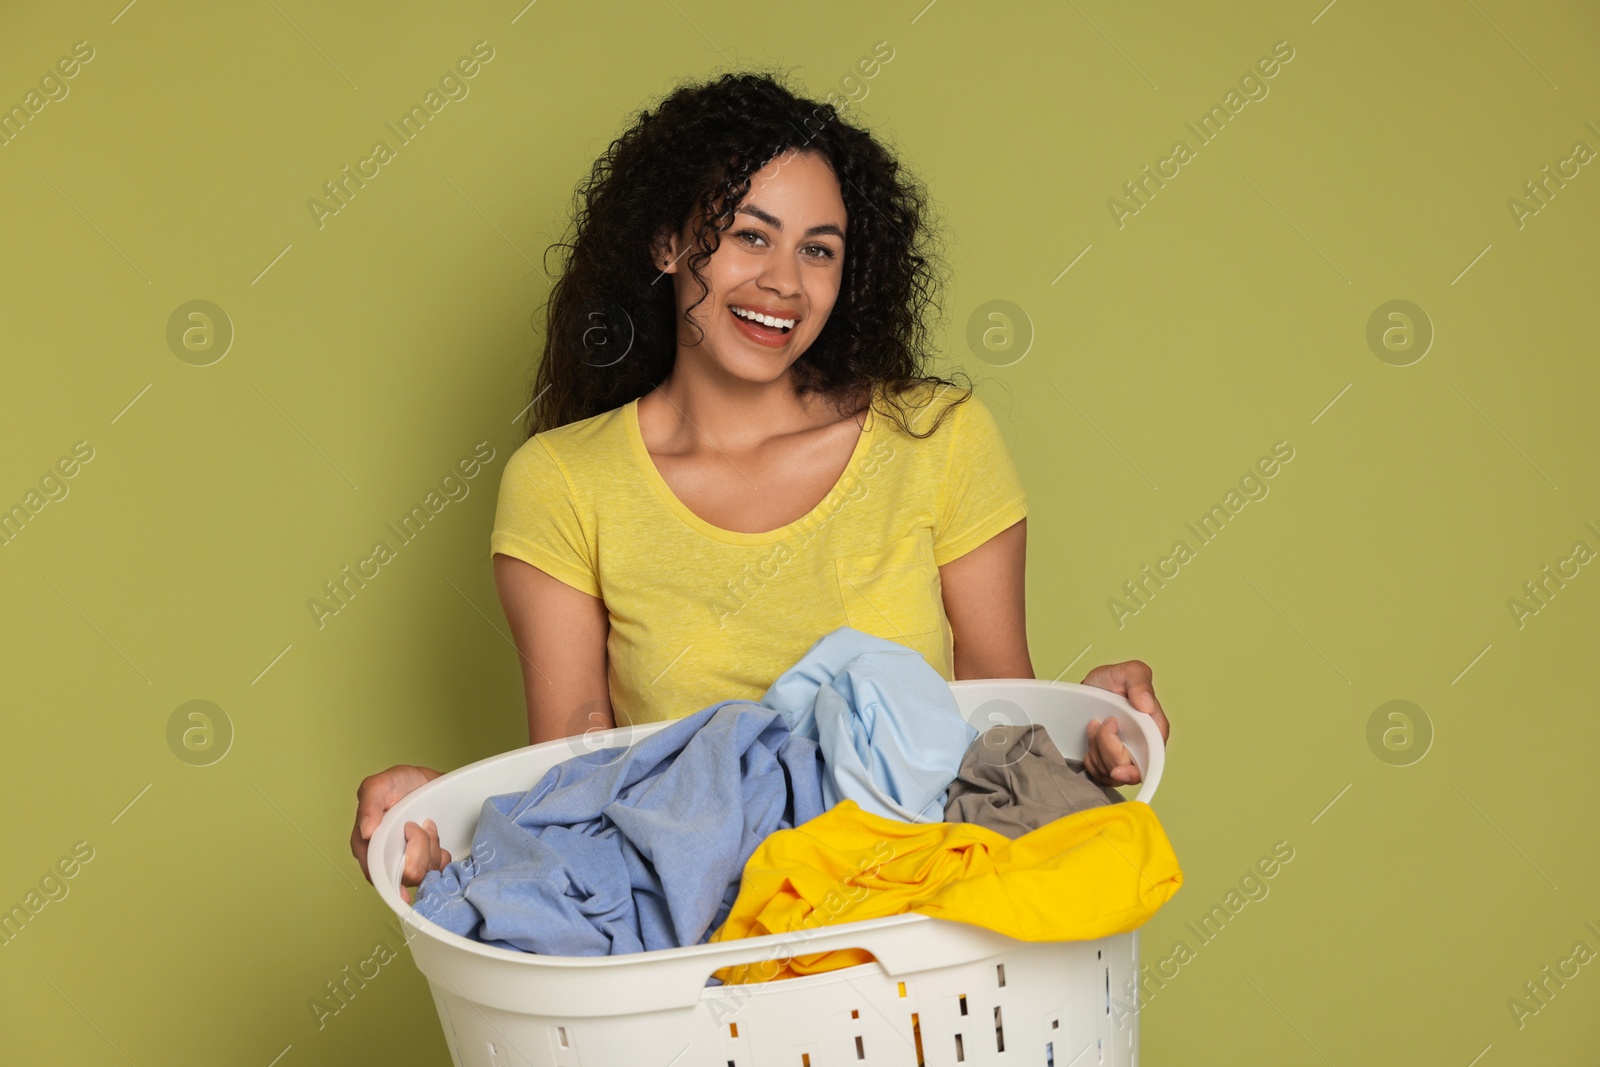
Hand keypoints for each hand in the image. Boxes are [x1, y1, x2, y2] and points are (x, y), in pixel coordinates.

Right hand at [350, 764, 448, 902]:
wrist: (422, 783)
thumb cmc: (397, 784)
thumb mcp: (379, 786)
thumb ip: (369, 806)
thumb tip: (366, 832)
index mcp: (366, 847)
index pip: (378, 873)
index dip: (397, 862)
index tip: (410, 833)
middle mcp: (384, 860)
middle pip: (408, 874)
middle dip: (420, 848)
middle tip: (420, 825)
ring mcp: (405, 864)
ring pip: (425, 872)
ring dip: (431, 846)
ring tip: (427, 826)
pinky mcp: (423, 863)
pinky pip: (438, 869)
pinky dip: (442, 854)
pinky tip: (435, 839)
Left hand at [1079, 659, 1170, 787]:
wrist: (1088, 690)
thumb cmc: (1112, 681)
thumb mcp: (1129, 672)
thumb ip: (1140, 683)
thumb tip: (1146, 706)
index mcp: (1154, 729)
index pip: (1154, 758)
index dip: (1137, 769)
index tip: (1117, 770)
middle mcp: (1143, 747)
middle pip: (1129, 769)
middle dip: (1108, 750)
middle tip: (1100, 725)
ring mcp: (1126, 757)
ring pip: (1111, 772)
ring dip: (1096, 748)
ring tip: (1094, 724)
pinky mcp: (1110, 763)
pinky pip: (1099, 774)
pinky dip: (1090, 758)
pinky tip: (1090, 738)